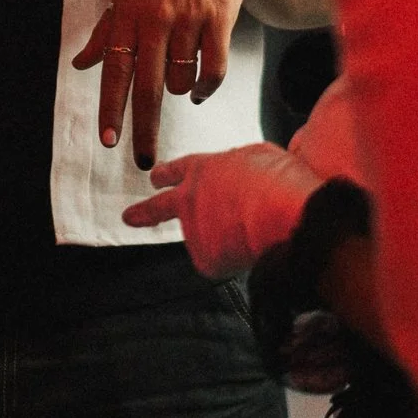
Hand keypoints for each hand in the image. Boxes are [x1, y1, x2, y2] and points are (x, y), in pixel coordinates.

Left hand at [74, 0, 250, 166]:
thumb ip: (106, 31)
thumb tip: (80, 64)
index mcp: (127, 12)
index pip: (114, 70)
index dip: (112, 109)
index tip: (108, 142)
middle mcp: (155, 17)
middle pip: (147, 86)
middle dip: (143, 128)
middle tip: (142, 159)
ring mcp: (188, 17)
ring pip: (180, 79)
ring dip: (179, 89)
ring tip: (180, 73)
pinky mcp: (219, 17)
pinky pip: (212, 68)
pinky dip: (206, 86)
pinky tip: (200, 89)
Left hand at [120, 143, 323, 278]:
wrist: (287, 215)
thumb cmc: (280, 181)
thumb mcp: (258, 156)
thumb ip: (237, 165)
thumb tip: (238, 175)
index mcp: (203, 169)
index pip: (175, 171)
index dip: (165, 175)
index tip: (154, 177)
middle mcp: (189, 199)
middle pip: (159, 207)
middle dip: (143, 211)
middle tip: (129, 216)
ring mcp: (193, 231)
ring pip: (205, 238)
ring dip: (222, 238)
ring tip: (256, 229)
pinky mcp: (204, 259)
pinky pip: (220, 261)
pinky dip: (234, 259)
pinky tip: (254, 247)